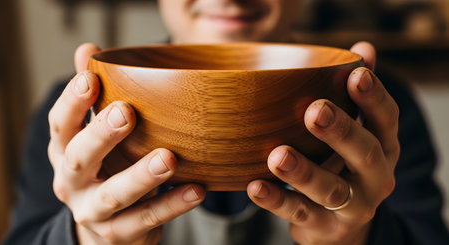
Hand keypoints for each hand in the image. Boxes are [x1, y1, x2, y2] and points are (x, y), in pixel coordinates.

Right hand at [48, 43, 204, 244]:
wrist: (105, 229)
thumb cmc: (105, 169)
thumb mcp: (95, 135)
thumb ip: (95, 97)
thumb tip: (88, 48)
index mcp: (65, 152)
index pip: (61, 125)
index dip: (72, 101)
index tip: (90, 77)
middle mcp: (72, 183)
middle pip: (78, 159)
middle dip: (100, 135)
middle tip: (126, 112)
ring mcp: (94, 211)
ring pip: (114, 195)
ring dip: (141, 176)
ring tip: (168, 158)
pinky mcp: (120, 234)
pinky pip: (147, 220)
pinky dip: (172, 205)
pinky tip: (196, 189)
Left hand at [247, 42, 398, 244]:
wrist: (340, 225)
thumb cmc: (342, 165)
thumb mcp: (355, 132)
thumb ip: (356, 95)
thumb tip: (364, 48)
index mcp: (383, 147)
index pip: (386, 119)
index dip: (374, 97)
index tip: (356, 74)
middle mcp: (376, 177)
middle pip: (365, 153)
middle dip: (341, 131)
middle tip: (315, 111)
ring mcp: (353, 207)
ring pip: (330, 189)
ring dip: (303, 172)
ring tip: (277, 156)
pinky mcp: (325, 228)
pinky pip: (299, 213)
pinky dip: (276, 201)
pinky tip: (255, 186)